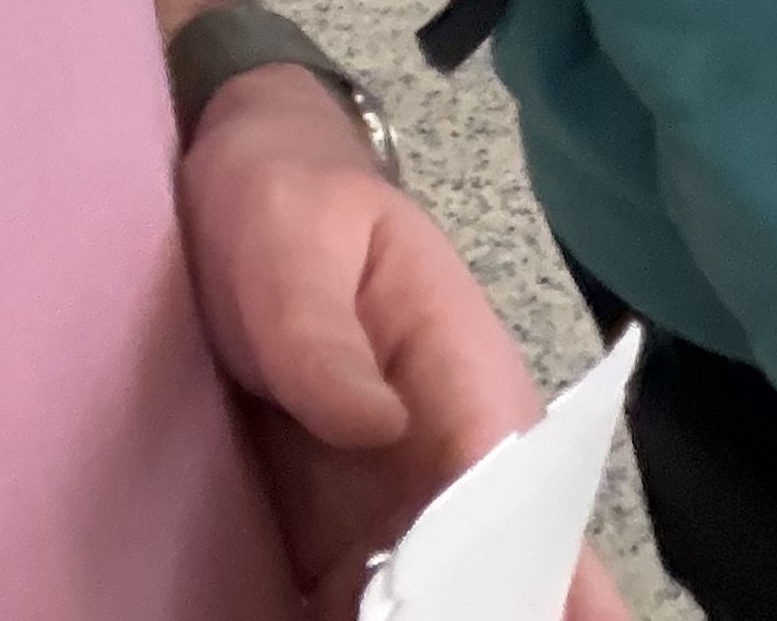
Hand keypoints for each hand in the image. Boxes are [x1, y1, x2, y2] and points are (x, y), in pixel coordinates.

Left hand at [181, 68, 625, 620]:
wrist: (240, 198)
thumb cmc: (284, 204)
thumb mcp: (293, 239)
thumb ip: (323, 329)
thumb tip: (378, 425)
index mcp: (472, 388)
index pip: (524, 507)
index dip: (535, 581)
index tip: (510, 612)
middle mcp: (453, 468)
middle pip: (496, 577)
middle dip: (481, 609)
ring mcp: (398, 515)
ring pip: (438, 603)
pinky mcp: (340, 542)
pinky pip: (360, 609)